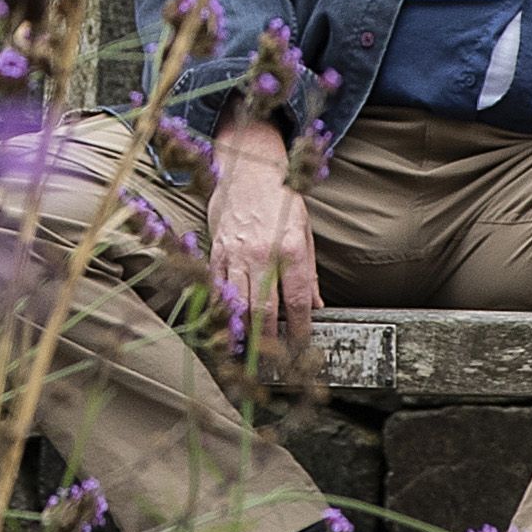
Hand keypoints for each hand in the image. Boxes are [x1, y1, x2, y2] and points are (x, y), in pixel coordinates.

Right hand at [206, 117, 317, 349]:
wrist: (247, 171)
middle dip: (272, 341)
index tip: (302, 346)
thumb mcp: (305, 232)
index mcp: (290, 248)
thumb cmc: (280, 200)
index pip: (296, 301)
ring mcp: (235, 255)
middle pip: (265, 310)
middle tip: (277, 359)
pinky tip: (231, 327)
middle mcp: (262, 254)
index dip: (299, 330)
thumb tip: (315, 306)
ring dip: (246, 333)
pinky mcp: (216, 254)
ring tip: (253, 352)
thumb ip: (309, 272)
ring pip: (239, 305)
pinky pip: (218, 291)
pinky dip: (225, 312)